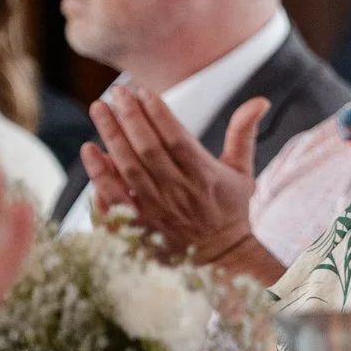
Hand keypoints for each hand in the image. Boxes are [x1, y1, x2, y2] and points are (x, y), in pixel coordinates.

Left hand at [83, 89, 264, 263]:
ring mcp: (156, 210)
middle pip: (148, 149)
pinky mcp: (139, 227)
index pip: (177, 138)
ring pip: (129, 169)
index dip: (158, 113)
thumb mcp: (242, 172)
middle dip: (130, 117)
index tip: (142, 91)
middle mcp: (179, 192)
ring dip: (111, 136)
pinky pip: (114, 200)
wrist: (221, 259)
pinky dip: (100, 176)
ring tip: (100, 109)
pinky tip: (90, 151)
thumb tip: (259, 100)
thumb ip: (243, 133)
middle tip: (116, 92)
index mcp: (204, 176)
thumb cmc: (229, 211)